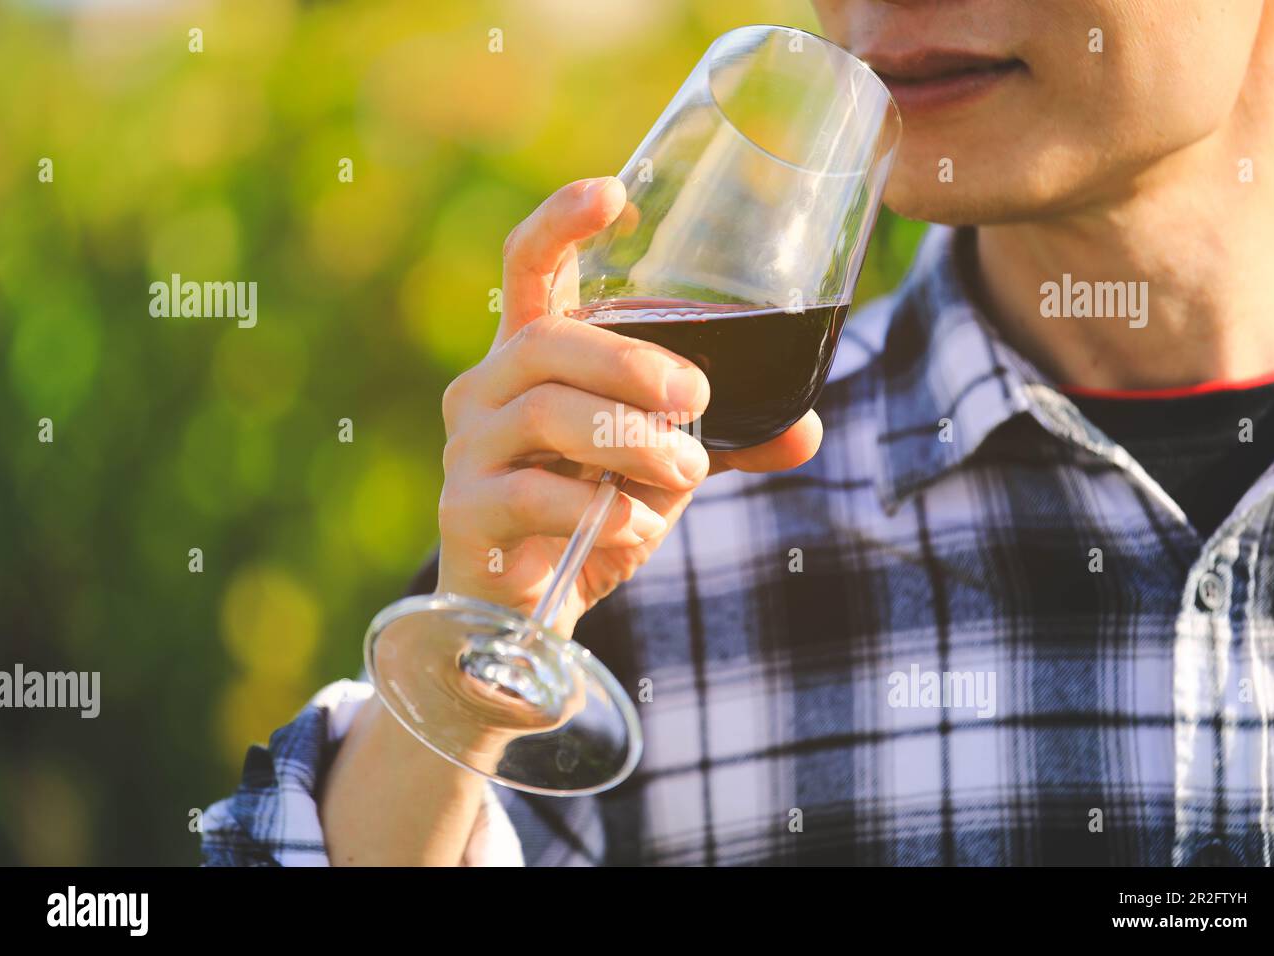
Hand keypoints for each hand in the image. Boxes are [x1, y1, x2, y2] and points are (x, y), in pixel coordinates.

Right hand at [435, 177, 821, 634]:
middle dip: (633, 363)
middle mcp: (486, 388)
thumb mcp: (662, 467)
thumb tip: (807, 430)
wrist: (531, 607)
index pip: (529, 267)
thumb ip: (724, 443)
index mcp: (531, 357)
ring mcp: (469, 448)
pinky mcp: (466, 511)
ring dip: (632, 439)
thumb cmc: (591, 511)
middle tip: (697, 398)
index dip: (562, 222)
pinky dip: (603, 508)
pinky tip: (637, 523)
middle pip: (550, 340)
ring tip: (687, 469)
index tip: (614, 191)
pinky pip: (536, 493)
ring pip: (546, 411)